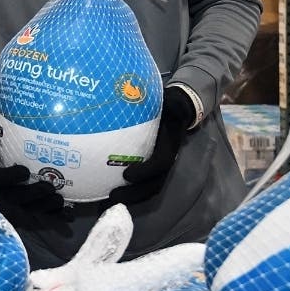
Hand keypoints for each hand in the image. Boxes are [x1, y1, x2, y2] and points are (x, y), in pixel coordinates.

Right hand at [0, 115, 66, 213]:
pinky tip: (70, 213)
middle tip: (49, 187)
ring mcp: (16, 196)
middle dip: (32, 196)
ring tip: (60, 200)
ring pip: (28, 208)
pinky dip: (56, 215)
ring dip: (45, 208)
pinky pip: (42, 212)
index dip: (8, 178)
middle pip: (13, 198)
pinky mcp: (30, 200)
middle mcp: (0, 188)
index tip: (24, 171)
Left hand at [109, 86, 195, 204]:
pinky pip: (143, 182)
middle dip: (134, 195)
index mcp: (169, 143)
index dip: (145, 171)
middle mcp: (167, 157)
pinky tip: (108, 189)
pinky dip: (129, 190)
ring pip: (149, 188)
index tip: (127, 174)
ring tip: (107, 202)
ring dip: (131, 197)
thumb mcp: (163, 101)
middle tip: (111, 197)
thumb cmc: (167, 103)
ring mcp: (162, 164)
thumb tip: (126, 88)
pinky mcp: (154, 165)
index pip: (161, 163)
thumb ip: (149, 100)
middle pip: (154, 185)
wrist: (182, 108)